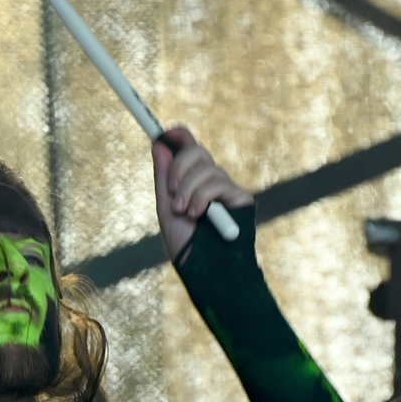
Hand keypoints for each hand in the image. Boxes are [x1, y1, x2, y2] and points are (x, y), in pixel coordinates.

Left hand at [152, 126, 253, 260]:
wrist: (204, 268)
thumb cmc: (185, 243)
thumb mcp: (167, 207)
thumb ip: (164, 177)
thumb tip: (159, 144)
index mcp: (194, 181)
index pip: (190, 148)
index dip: (180, 136)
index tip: (166, 133)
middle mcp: (212, 180)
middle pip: (197, 151)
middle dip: (180, 169)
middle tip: (172, 193)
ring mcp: (227, 188)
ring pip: (206, 168)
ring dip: (189, 190)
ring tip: (185, 212)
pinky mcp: (241, 198)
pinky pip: (218, 183)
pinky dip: (202, 197)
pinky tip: (198, 214)